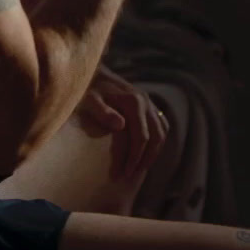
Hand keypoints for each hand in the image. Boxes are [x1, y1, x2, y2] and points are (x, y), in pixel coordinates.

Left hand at [74, 65, 169, 181]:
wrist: (92, 73)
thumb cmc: (87, 89)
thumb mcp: (89, 99)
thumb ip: (102, 111)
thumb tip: (121, 125)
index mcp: (133, 101)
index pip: (141, 137)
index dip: (134, 158)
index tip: (123, 174)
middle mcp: (145, 101)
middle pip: (155, 138)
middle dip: (145, 159)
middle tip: (130, 175)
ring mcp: (149, 102)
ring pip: (162, 133)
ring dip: (153, 152)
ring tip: (139, 168)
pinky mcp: (149, 105)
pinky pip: (161, 126)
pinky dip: (157, 141)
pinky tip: (145, 153)